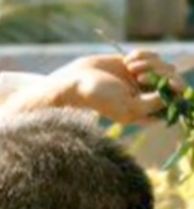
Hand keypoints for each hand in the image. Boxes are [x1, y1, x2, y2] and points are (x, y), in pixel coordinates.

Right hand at [52, 51, 183, 124]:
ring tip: (130, 66)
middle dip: (158, 75)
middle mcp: (145, 96)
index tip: (163, 86)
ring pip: (164, 67)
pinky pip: (154, 55)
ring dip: (150, 63)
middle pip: (172, 82)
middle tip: (139, 77)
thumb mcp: (127, 105)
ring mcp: (142, 79)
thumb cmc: (98, 96)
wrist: (76, 79)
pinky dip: (143, 54)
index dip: (173, 92)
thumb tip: (173, 93)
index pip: (173, 102)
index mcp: (144, 111)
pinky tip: (127, 59)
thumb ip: (153, 103)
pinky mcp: (136, 64)